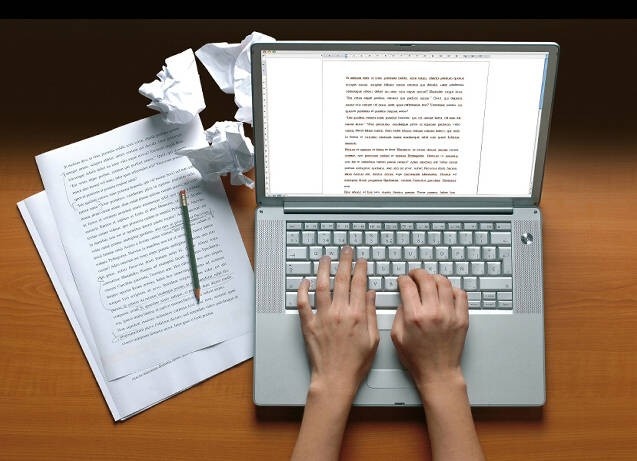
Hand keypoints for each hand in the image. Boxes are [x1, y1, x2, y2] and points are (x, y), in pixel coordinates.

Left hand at [297, 246, 379, 398]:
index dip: (360, 269)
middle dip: (344, 261)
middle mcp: (339, 312)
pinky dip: (302, 290)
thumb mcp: (372, 339)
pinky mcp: (309, 325)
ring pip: (321, 286)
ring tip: (325, 258)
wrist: (335, 379)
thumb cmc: (356, 363)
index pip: (359, 284)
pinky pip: (303, 303)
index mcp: (357, 315)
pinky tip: (304, 281)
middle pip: (341, 280)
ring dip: (323, 269)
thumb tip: (369, 294)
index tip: (361, 260)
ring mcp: (322, 317)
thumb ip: (370, 314)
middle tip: (345, 250)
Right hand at [390, 269, 468, 391]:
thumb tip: (404, 298)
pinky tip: (445, 292)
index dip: (403, 279)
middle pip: (426, 279)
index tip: (402, 280)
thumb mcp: (396, 336)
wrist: (438, 372)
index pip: (408, 286)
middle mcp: (433, 313)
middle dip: (418, 273)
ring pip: (444, 283)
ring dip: (435, 278)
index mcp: (414, 317)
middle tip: (415, 275)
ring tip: (430, 281)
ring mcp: (450, 315)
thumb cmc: (417, 358)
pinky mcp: (462, 318)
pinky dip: (452, 289)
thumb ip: (399, 314)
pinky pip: (460, 294)